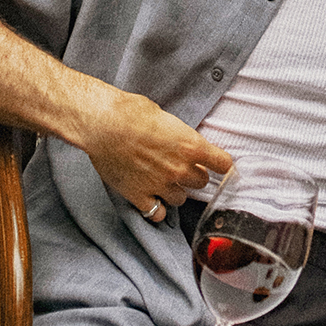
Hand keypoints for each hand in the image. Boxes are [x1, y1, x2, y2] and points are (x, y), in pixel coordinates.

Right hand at [80, 89, 232, 222]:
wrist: (102, 124)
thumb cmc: (131, 112)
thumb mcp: (165, 117)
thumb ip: (178, 135)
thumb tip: (180, 140)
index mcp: (191, 145)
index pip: (222, 164)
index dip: (221, 164)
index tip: (219, 165)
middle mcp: (179, 168)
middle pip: (201, 182)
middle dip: (193, 175)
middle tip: (182, 168)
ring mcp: (160, 184)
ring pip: (181, 199)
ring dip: (175, 191)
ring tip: (164, 182)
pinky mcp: (139, 195)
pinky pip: (157, 213)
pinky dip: (156, 209)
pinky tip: (152, 200)